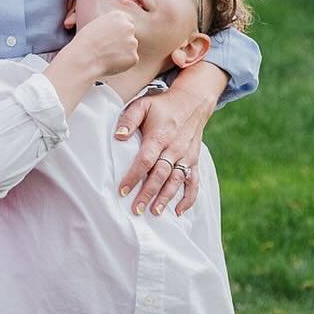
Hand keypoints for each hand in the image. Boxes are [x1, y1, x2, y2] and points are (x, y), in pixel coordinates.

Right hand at [72, 8, 138, 77]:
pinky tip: (111, 63)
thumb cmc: (85, 42)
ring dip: (123, 52)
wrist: (85, 57)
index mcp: (119, 16)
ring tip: (106, 56)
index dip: (121, 30)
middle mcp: (128, 27)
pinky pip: (131, 60)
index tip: (115, 37)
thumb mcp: (97, 25)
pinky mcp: (134, 56)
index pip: (128, 21)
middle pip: (130, 35)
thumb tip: (117, 33)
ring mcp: (132, 42)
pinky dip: (123, 63)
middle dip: (123, 42)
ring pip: (130, 48)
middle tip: (109, 48)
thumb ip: (111, 25)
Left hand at [114, 79, 216, 215]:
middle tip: (136, 209)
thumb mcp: (142, 105)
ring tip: (154, 212)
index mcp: (160, 136)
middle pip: (160, 175)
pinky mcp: (194, 161)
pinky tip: (179, 211)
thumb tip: (119, 136)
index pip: (145, 160)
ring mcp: (186, 156)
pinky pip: (194, 182)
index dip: (134, 176)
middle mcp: (174, 148)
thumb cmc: (162, 105)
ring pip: (176, 181)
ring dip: (166, 198)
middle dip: (148, 193)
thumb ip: (128, 119)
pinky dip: (189, 198)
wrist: (192, 101)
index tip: (122, 190)